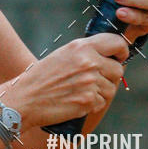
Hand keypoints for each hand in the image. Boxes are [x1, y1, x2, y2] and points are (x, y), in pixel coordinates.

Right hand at [4, 32, 128, 128]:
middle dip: (110, 76)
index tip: (119, 57)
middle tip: (94, 80)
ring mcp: (90, 82)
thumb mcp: (64, 55)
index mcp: (81, 47)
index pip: (117, 43)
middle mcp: (88, 62)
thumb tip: (111, 57)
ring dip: (100, 92)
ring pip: (111, 89)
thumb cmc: (42, 77)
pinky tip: (76, 101)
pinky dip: (92, 105)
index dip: (122, 51)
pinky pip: (101, 103)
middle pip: (118, 70)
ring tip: (80, 91)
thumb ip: (86, 53)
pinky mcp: (88, 101)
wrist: (25, 98)